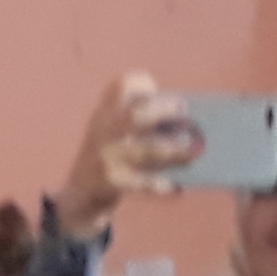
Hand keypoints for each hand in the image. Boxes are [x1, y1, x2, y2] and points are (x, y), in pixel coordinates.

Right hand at [54, 74, 199, 238]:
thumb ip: (141, 123)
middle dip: (162, 111)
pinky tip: (178, 188)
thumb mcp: (113, 132)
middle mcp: (104, 131)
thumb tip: (186, 126)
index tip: (154, 86)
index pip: (120, 87)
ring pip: (147, 151)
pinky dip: (162, 186)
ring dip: (174, 151)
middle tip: (185, 112)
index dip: (139, 83)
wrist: (80, 192)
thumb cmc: (110, 156)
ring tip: (196, 152)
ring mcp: (107, 156)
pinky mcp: (112, 182)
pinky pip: (142, 184)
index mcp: (106, 113)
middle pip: (134, 115)